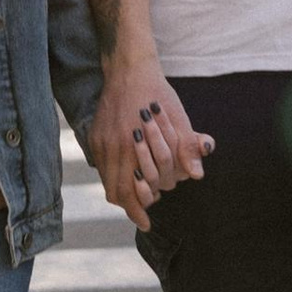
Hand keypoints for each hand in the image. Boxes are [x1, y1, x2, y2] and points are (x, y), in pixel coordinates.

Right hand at [88, 60, 213, 232]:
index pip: (129, 192)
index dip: (137, 211)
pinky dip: (113, 177)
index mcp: (131, 144)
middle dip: (129, 207)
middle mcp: (112, 146)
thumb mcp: (178, 118)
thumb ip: (186, 147)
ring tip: (137, 198)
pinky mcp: (94, 134)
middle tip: (143, 215)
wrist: (129, 68)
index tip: (147, 223)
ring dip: (121, 193)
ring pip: (106, 181)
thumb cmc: (158, 92)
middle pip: (115, 192)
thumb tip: (197, 175)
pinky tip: (128, 176)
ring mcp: (100, 141)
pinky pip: (101, 166)